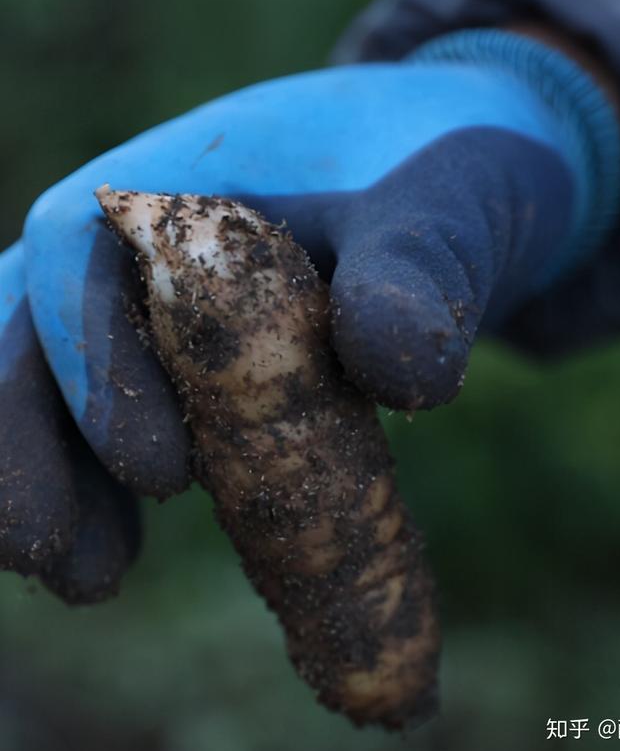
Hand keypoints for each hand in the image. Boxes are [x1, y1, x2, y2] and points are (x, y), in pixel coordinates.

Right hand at [0, 30, 619, 602]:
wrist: (446, 174)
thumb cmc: (436, 173)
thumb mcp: (444, 205)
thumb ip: (417, 270)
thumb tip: (395, 371)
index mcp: (183, 177)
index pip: (78, 253)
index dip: (95, 361)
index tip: (160, 474)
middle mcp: (139, 235)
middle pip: (24, 323)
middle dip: (28, 438)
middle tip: (58, 554)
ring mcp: (148, 294)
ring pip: (45, 377)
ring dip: (48, 475)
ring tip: (89, 577)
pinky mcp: (173, 349)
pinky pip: (99, 411)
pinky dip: (89, 482)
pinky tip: (113, 553)